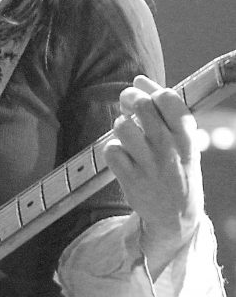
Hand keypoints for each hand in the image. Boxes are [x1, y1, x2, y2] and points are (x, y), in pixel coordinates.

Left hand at [104, 75, 203, 275]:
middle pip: (140, 106)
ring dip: (119, 126)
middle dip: (128, 100)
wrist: (177, 216)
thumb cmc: (177, 168)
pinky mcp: (131, 180)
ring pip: (122, 126)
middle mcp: (170, 149)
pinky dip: (112, 150)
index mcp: (186, 136)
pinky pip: (110, 150)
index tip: (143, 94)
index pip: (167, 98)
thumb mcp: (182, 139)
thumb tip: (138, 79)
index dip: (149, 90)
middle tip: (128, 106)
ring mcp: (150, 166)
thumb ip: (163, 108)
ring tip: (127, 135)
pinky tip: (122, 156)